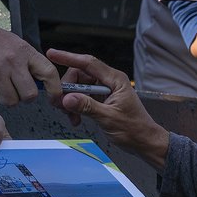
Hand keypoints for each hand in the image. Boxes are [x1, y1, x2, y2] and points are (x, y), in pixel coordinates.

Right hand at [0, 0, 61, 106]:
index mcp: (25, 51)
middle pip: (29, 95)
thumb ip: (29, 63)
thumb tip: (43, 84)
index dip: (55, 89)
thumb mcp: (16, 44)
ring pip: (11, 101)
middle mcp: (13, 61)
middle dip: (24, 97)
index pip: (49, 73)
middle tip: (16, 90)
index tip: (54, 97)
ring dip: (5, 98)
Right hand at [47, 48, 169, 170]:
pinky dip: (76, 107)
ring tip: (70, 115)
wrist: (144, 142)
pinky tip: (76, 118)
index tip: (53, 54)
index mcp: (116, 80)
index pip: (89, 63)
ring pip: (79, 88)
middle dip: (67, 88)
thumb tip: (68, 98)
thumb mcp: (109, 118)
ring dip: (71, 100)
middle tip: (61, 103)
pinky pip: (82, 98)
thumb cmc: (135, 129)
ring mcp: (105, 91)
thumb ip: (88, 107)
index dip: (69, 57)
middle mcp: (110, 82)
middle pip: (80, 75)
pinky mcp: (101, 101)